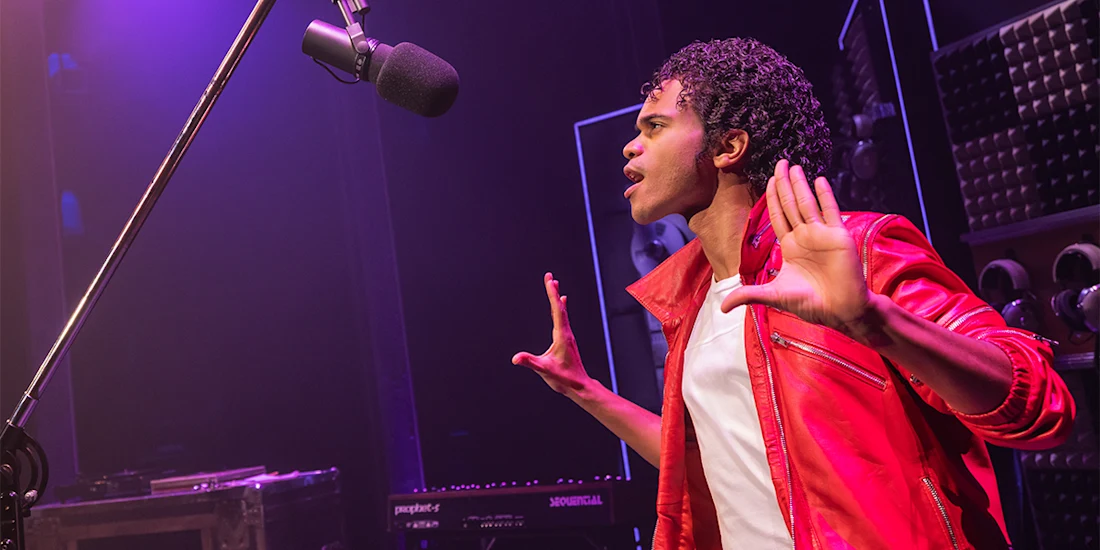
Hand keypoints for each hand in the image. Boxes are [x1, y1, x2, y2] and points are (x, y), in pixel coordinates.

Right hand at [512, 273, 592, 397]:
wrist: (579, 386)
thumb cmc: (564, 379)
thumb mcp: (545, 370)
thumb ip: (530, 362)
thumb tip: (516, 358)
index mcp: (562, 336)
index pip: (557, 310)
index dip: (552, 294)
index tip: (550, 280)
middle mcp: (566, 333)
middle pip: (560, 307)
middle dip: (554, 291)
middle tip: (550, 276)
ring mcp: (567, 336)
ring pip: (562, 312)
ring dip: (557, 297)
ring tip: (555, 285)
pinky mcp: (567, 340)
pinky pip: (563, 318)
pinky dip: (560, 308)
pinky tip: (562, 304)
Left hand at [720, 160, 871, 330]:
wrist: (840, 310)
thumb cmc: (810, 304)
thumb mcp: (774, 296)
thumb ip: (749, 295)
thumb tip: (722, 307)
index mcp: (790, 247)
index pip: (778, 216)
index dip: (772, 198)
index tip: (768, 180)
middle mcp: (804, 237)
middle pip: (791, 205)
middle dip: (784, 184)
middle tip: (779, 163)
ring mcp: (822, 234)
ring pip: (807, 204)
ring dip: (800, 185)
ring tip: (793, 166)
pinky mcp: (838, 236)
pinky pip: (830, 211)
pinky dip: (824, 195)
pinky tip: (818, 180)